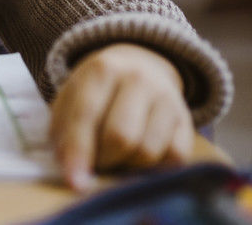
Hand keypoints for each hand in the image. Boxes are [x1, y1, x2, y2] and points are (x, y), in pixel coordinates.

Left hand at [49, 43, 193, 190]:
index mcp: (102, 69)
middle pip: (121, 137)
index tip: (74, 182)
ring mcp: (167, 98)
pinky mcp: (186, 121)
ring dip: (127, 167)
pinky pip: (173, 159)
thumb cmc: (97, 94)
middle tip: (95, 164)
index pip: (87, 115)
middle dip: (104, 161)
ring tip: (116, 159)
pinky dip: (153, 169)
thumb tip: (73, 175)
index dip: (78, 152)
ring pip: (147, 152)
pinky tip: (139, 160)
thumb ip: (65, 134)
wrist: (139, 68)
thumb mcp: (71, 101)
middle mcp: (138, 78)